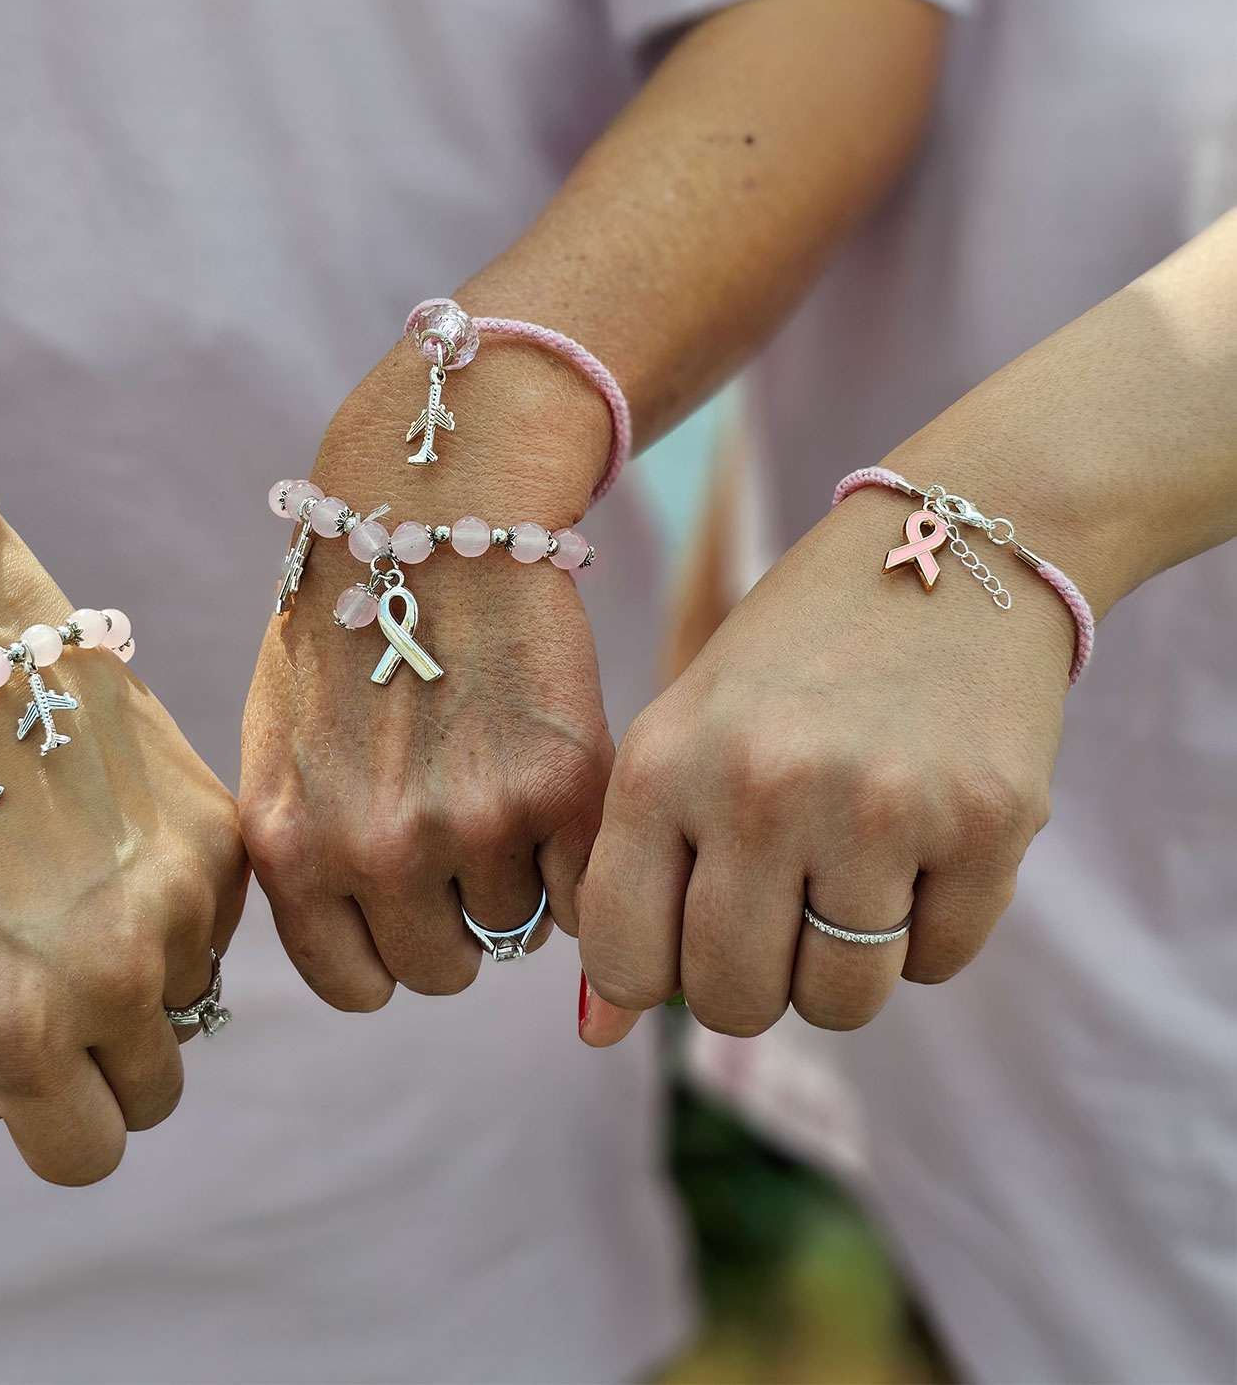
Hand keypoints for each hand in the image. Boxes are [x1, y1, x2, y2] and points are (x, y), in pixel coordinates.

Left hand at [0, 500, 247, 1184]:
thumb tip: (53, 1102)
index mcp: (21, 1023)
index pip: (86, 1155)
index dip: (69, 1131)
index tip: (62, 1092)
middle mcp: (116, 976)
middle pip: (156, 1093)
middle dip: (119, 1063)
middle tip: (79, 991)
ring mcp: (184, 907)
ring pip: (193, 1001)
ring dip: (154, 976)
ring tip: (95, 894)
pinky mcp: (226, 846)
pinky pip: (222, 926)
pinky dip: (186, 910)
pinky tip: (128, 848)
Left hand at [240, 341, 613, 1007]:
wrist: (431, 515)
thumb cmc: (349, 626)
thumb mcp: (283, 746)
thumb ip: (305, 854)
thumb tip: (357, 943)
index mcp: (290, 845)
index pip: (357, 987)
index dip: (392, 951)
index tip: (415, 909)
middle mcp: (374, 848)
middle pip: (443, 970)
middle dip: (459, 922)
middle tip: (471, 847)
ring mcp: (470, 821)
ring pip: (517, 930)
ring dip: (519, 882)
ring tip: (507, 794)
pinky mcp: (560, 783)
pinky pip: (584, 888)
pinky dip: (579, 858)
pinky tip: (555, 790)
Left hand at [578, 487, 1071, 1042]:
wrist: (945, 552)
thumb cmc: (793, 657)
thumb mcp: (686, 733)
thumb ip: (635, 873)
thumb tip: (599, 1034)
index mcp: (664, 761)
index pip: (625, 957)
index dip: (651, 979)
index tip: (684, 946)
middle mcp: (762, 788)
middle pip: (734, 999)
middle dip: (751, 986)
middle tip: (776, 921)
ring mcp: (880, 807)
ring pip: (841, 1002)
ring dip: (841, 969)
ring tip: (848, 880)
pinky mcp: (986, 822)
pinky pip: (937, 964)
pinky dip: (926, 932)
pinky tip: (920, 847)